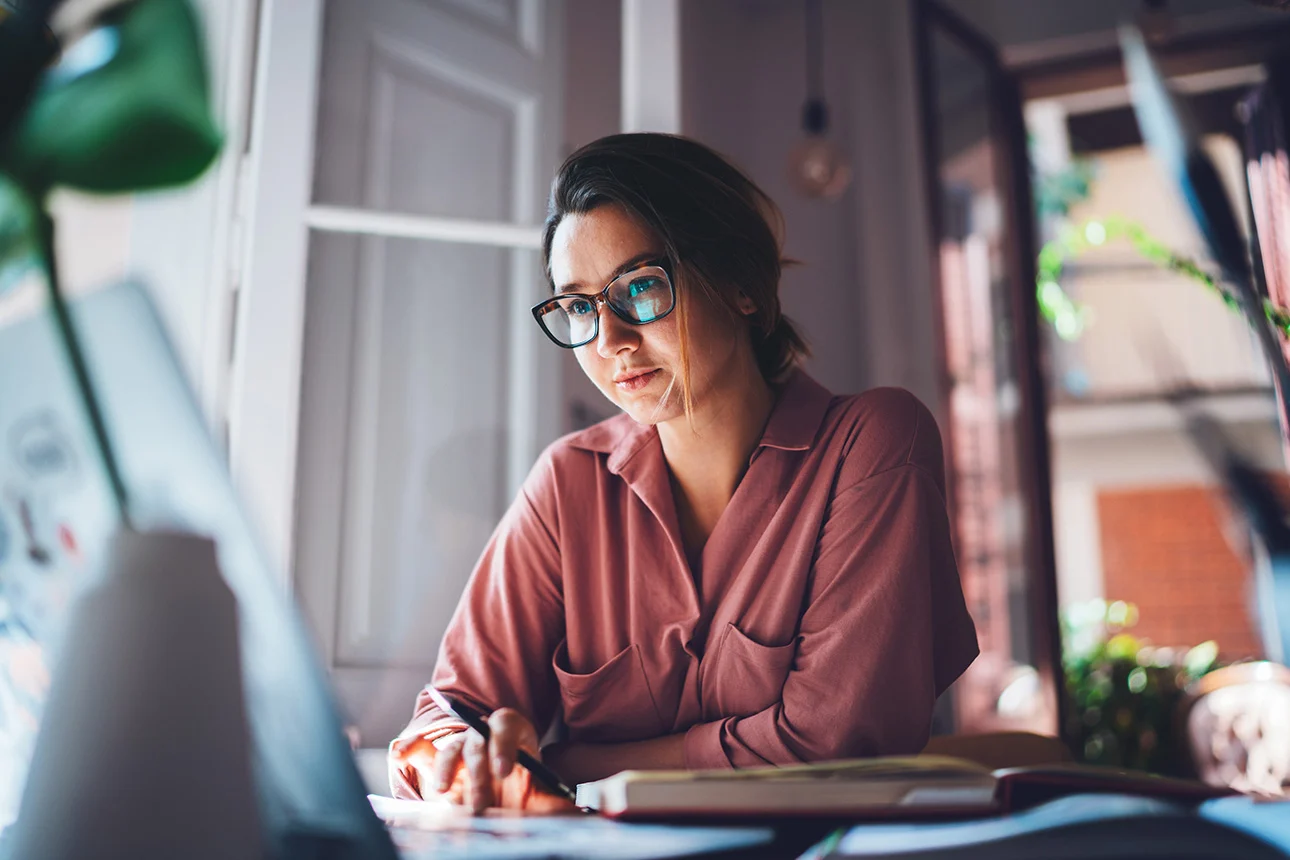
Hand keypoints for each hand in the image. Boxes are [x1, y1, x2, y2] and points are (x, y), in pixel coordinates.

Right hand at [389, 708, 574, 812]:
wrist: (512, 798)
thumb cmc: (528, 794)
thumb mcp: (546, 797)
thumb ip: (555, 802)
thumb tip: (575, 814)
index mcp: (514, 732)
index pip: (506, 726)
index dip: (504, 746)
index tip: (505, 772)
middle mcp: (484, 735)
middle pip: (477, 741)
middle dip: (477, 772)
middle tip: (481, 804)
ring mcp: (461, 747)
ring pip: (451, 748)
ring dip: (446, 769)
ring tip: (444, 792)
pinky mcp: (439, 764)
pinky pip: (420, 750)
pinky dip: (408, 749)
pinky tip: (399, 753)